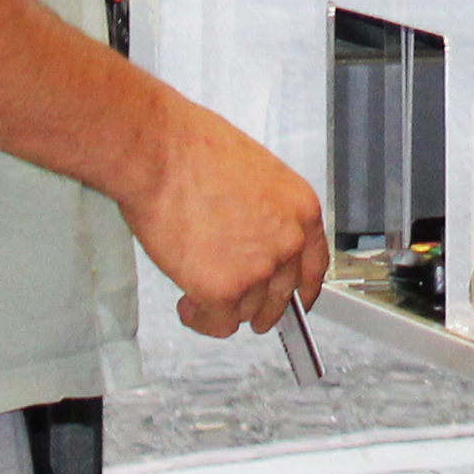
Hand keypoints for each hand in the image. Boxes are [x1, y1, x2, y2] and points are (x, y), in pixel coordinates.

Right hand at [125, 86, 327, 337]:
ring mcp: (258, 270)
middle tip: (235, 299)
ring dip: (223, 307)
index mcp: (299, 209)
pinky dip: (200, 319)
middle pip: (280, 295)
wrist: (160, 153)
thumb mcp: (252, 173)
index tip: (297, 300)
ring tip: (196, 287)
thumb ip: (262, 212)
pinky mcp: (223, 290)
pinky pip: (217, 323)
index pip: (313, 264)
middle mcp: (286, 242)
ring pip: (246, 311)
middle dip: (258, 304)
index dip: (303, 288)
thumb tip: (249, 233)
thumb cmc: (193, 150)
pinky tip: (188, 304)